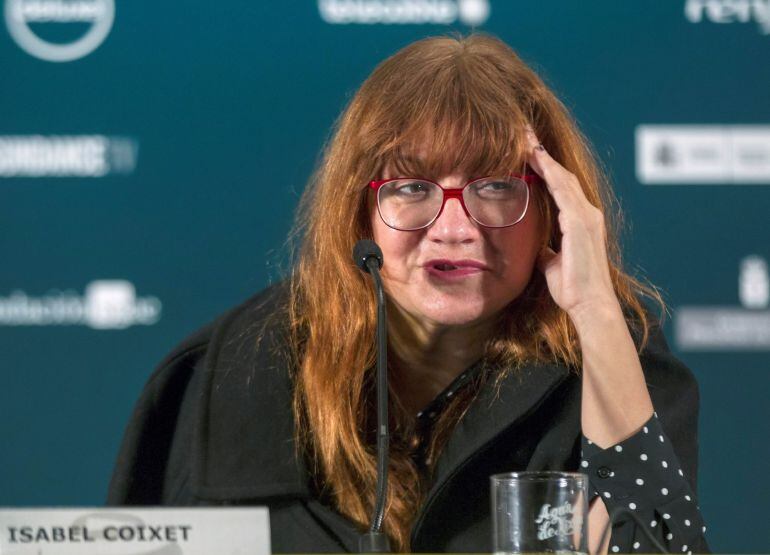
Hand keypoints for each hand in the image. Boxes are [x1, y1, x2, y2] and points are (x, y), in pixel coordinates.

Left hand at [525, 127, 619, 323]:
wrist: (589, 304)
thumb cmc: (572, 288)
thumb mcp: (552, 263)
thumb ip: (547, 250)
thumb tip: (537, 246)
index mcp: (581, 221)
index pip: (560, 186)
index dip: (544, 166)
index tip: (527, 150)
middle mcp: (587, 213)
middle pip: (561, 174)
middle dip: (542, 153)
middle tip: (524, 132)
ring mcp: (586, 216)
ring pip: (561, 177)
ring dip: (543, 156)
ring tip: (526, 137)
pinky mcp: (580, 222)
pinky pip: (562, 190)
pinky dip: (549, 171)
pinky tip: (536, 157)